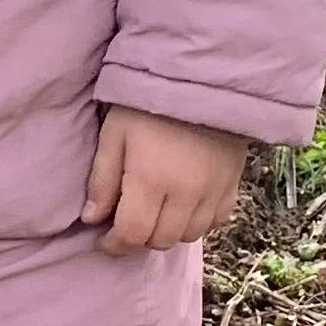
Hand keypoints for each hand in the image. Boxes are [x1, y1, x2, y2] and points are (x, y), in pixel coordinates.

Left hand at [82, 106, 251, 254]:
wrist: (205, 80)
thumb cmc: (149, 104)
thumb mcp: (114, 135)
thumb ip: (101, 180)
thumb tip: (92, 219)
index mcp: (152, 180)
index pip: (133, 234)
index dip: (114, 244)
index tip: (103, 240)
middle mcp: (187, 192)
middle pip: (161, 240)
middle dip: (138, 238)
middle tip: (126, 222)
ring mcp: (215, 190)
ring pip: (189, 235)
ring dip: (167, 232)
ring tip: (153, 214)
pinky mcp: (234, 183)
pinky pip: (217, 221)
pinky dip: (197, 222)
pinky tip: (182, 207)